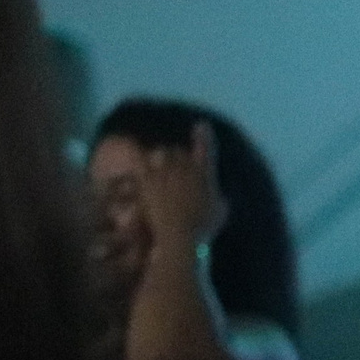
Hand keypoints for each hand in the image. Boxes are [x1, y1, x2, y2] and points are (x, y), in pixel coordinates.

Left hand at [136, 123, 226, 262]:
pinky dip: (141, 160)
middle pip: (180, 151)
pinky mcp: (148, 181)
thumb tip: (219, 194)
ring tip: (161, 165)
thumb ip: (220, 198)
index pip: (205, 149)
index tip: (201, 124)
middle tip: (176, 162)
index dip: (203, 136)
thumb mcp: (220, 213)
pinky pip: (142, 162)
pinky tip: (138, 159)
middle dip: (178, 155)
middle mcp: (185, 168)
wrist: (179, 235)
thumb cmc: (202, 229)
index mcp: (204, 174)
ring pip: (162, 153)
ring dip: (163, 157)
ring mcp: (166, 173)